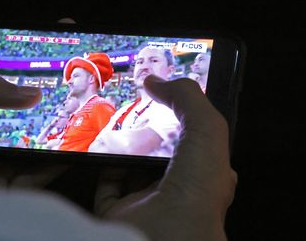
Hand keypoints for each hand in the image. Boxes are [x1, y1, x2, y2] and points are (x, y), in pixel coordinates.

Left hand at [0, 74, 67, 186]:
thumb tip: (31, 92)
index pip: (5, 85)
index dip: (32, 69)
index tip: (57, 45)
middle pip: (23, 116)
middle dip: (50, 102)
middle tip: (75, 85)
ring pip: (31, 147)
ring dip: (56, 133)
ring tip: (78, 115)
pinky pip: (29, 178)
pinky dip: (50, 166)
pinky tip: (67, 150)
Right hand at [95, 75, 236, 240]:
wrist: (165, 236)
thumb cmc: (197, 190)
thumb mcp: (207, 131)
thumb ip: (188, 98)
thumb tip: (157, 80)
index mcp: (205, 173)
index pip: (194, 138)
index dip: (181, 113)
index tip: (163, 91)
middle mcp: (176, 189)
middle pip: (158, 149)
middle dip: (145, 127)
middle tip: (130, 101)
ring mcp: (145, 201)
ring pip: (130, 164)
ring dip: (121, 143)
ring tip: (111, 117)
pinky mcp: (117, 211)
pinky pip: (105, 182)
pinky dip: (100, 163)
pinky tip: (98, 144)